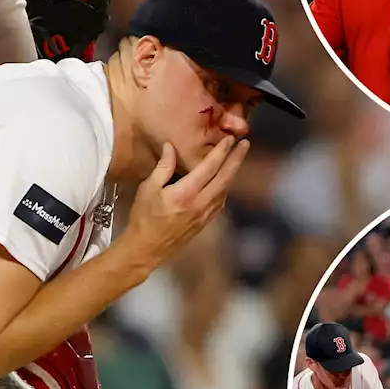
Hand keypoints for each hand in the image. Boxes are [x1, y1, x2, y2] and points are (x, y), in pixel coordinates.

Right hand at [122, 138, 249, 268]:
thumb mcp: (148, 188)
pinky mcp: (205, 223)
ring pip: (225, 190)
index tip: (230, 139)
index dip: (221, 151)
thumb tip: (171, 146)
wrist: (146, 249)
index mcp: (186, 193)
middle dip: (236, 160)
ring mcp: (205, 215)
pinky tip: (225, 182)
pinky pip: (220, 202)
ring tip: (237, 159)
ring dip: (233, 174)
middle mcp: (200, 203)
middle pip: (225, 178)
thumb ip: (163, 167)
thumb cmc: (143, 217)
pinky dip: (225, 188)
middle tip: (245, 144)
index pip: (209, 167)